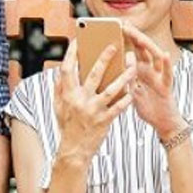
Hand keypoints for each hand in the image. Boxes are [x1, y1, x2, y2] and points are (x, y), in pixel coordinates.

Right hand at [54, 40, 134, 161]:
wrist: (74, 151)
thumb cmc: (68, 126)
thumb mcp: (59, 107)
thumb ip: (60, 89)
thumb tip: (61, 71)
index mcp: (67, 95)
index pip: (68, 69)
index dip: (72, 54)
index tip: (77, 40)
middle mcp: (80, 101)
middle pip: (94, 74)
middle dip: (104, 58)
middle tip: (114, 45)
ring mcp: (93, 111)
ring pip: (112, 89)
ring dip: (124, 76)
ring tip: (133, 65)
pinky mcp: (105, 121)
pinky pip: (119, 106)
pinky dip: (127, 97)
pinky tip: (134, 89)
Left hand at [123, 24, 183, 138]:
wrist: (162, 122)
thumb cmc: (146, 106)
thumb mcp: (130, 90)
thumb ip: (123, 77)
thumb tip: (110, 66)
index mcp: (140, 69)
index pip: (133, 49)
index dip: (126, 37)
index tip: (116, 26)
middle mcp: (151, 69)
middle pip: (143, 48)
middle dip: (134, 36)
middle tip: (124, 25)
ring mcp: (159, 76)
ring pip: (155, 56)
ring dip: (147, 45)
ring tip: (138, 36)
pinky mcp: (166, 85)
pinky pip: (168, 73)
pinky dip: (168, 64)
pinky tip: (165, 54)